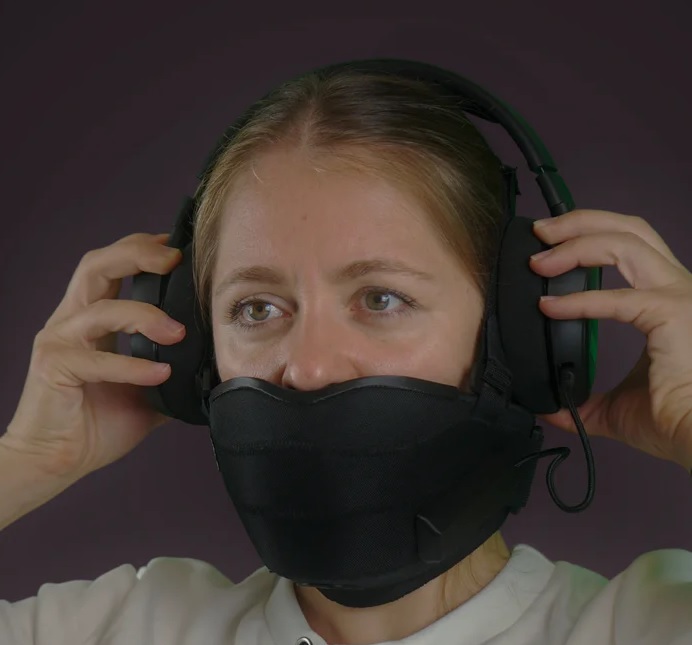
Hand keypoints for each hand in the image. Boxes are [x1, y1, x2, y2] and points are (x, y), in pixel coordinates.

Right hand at [3, 233, 185, 479]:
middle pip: (97, 265)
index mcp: (93, 318)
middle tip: (175, 260)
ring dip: (145, 316)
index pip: (114, 267)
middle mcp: (72, 321)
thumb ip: (174, 368)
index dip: (142, 249)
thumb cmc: (99, 423)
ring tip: (177, 333)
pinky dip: (132, 366)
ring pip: (101, 309)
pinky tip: (160, 374)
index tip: (178, 246)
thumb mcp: (149, 389)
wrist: (58, 461)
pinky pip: (97, 360)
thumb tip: (217, 364)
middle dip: (137, 254)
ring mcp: (60, 341)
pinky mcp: (54, 368)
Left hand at [530, 209, 691, 471]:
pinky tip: (548, 307)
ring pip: (625, 243)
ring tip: (539, 260)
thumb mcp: (617, 407)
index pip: (630, 247)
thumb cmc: (672, 422)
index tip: (548, 247)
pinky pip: (615, 297)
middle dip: (579, 222)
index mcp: (666, 299)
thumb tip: (550, 408)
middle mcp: (676, 287)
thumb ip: (582, 401)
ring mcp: (677, 296)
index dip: (587, 238)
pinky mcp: (671, 313)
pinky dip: (577, 300)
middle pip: (629, 229)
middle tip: (540, 232)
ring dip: (575, 244)